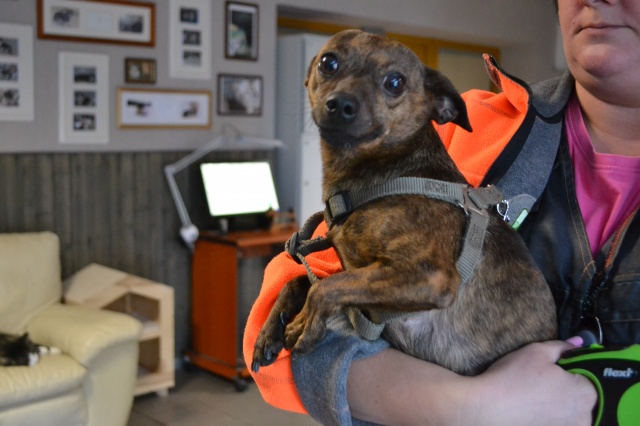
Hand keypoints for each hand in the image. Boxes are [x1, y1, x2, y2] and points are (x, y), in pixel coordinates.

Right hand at [465, 340, 596, 425]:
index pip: (590, 375)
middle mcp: (583, 417)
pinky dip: (548, 416)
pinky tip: (531, 409)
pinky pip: (558, 422)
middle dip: (568, 387)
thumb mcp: (536, 352)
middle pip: (583, 397)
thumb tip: (579, 342)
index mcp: (586, 393)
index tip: (554, 367)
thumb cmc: (512, 378)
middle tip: (541, 381)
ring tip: (534, 396)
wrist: (487, 409)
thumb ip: (562, 347)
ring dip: (559, 404)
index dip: (572, 368)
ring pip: (570, 413)